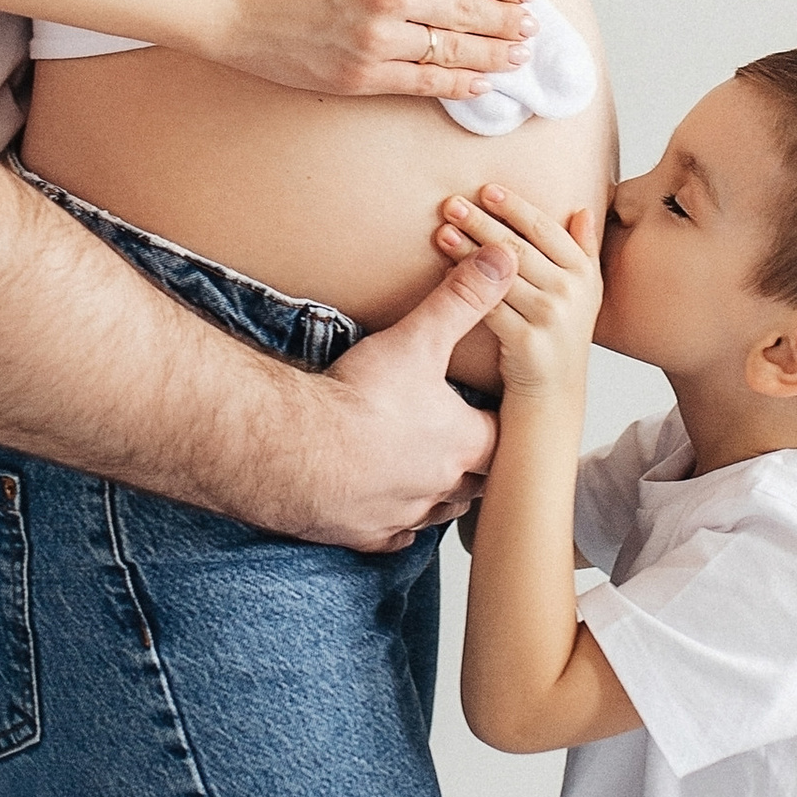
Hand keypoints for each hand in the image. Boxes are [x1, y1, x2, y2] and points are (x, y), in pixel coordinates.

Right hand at [215, 0, 539, 99]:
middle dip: (510, 21)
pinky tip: (480, 82)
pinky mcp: (359, 74)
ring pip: (454, 50)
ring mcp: (376, 36)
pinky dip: (458, 84)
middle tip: (532, 27)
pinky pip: (423, 83)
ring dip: (494, 54)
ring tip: (517, 56)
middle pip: (471, 9)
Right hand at [290, 242, 511, 548]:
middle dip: (479, 464)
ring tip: (434, 473)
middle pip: (479, 482)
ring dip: (441, 494)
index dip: (501, 421)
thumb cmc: (357, 400)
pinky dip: (396, 524)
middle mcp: (441, 486)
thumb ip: (461, 299)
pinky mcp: (365, 534)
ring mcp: (403, 515)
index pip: (503, 436)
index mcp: (462, 443)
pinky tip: (387, 508)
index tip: (496, 410)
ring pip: (440, 512)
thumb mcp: (416, 339)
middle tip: (473, 445)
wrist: (293, 451)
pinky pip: (394, 538)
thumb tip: (503, 259)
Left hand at [433, 187, 601, 404]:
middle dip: (482, 222)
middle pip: (519, 247)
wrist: (554, 392)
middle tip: (452, 204)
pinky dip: (465, 285)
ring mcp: (550, 317)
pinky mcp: (526, 340)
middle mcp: (572, 292)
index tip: (486, 190)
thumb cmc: (561, 334)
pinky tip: (446, 270)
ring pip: (500, 274)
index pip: (545, 229)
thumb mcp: (585, 291)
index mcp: (584, 273)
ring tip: (442, 231)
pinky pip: (488, 305)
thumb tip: (581, 209)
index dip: (515, 207)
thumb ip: (584, 249)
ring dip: (467, 250)